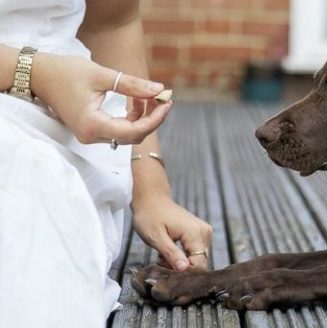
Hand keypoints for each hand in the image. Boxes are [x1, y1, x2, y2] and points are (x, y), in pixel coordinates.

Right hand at [30, 52, 170, 144]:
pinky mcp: (92, 129)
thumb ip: (132, 85)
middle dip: (152, 117)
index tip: (167, 102)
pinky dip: (131, 115)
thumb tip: (159, 89)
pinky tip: (135, 97)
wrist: (39, 75)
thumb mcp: (102, 75)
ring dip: (142, 115)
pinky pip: (120, 128)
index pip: (134, 132)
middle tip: (163, 97)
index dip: (155, 119)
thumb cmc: (66, 72)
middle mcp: (91, 136)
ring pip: (128, 133)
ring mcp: (91, 135)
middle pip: (134, 135)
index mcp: (93, 125)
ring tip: (147, 93)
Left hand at [132, 196, 212, 271]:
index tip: (169, 276)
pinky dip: (182, 257)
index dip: (185, 275)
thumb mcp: (156, 238)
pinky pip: (195, 252)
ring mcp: (204, 232)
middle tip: (162, 265)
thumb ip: (171, 254)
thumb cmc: (150, 215)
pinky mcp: (200, 233)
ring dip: (180, 264)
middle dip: (181, 269)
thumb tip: (184, 269)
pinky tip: (168, 253)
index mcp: (196, 233)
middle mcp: (204, 232)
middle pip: (200, 263)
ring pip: (197, 259)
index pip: (200, 265)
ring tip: (163, 258)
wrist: (151, 199)